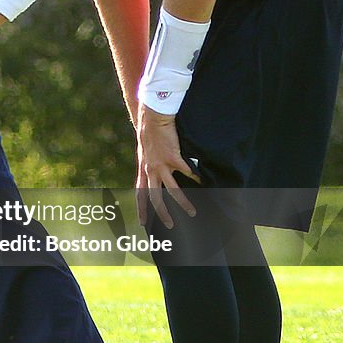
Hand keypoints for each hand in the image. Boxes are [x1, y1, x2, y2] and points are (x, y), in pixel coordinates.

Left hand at [135, 105, 200, 227]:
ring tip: (192, 212)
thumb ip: (149, 165)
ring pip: (173, 190)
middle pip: (155, 198)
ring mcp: (161, 165)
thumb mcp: (145, 152)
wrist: (153, 117)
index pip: (139, 194)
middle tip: (171, 225)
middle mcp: (150, 170)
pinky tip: (202, 181)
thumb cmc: (150, 133)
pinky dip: (195, 177)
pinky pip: (187, 172)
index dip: (141, 209)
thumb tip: (155, 174)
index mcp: (143, 169)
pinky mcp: (173, 157)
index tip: (143, 223)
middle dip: (162, 214)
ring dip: (183, 203)